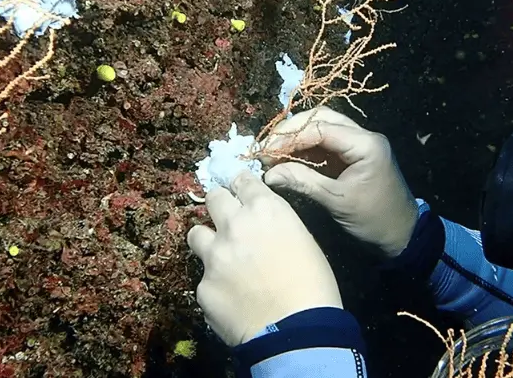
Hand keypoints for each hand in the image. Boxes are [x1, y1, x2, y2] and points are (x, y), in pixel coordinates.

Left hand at [187, 171, 341, 346]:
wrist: (298, 332)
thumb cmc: (315, 286)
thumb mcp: (305, 241)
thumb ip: (277, 225)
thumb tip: (264, 228)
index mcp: (266, 210)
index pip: (242, 180)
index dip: (242, 185)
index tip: (241, 191)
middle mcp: (235, 225)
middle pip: (214, 197)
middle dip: (220, 204)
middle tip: (227, 217)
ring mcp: (214, 256)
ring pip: (196, 234)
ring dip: (208, 241)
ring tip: (221, 257)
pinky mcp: (203, 287)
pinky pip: (205, 279)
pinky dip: (216, 285)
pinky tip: (233, 298)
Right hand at [262, 106, 418, 257]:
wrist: (402, 235)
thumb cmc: (374, 219)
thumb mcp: (337, 201)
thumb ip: (304, 182)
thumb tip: (268, 174)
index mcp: (365, 143)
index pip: (320, 128)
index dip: (289, 138)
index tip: (265, 153)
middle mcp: (363, 136)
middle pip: (320, 119)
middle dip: (291, 132)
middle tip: (266, 150)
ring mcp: (358, 145)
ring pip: (321, 129)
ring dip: (296, 140)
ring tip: (272, 157)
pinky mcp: (351, 156)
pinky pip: (324, 145)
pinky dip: (304, 151)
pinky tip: (286, 162)